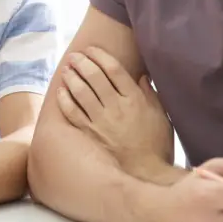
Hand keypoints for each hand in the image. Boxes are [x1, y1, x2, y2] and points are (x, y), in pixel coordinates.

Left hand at [57, 46, 173, 163]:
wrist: (146, 172)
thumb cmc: (157, 143)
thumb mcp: (161, 115)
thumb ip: (150, 93)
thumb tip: (141, 75)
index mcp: (135, 100)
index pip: (114, 70)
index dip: (100, 56)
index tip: (92, 49)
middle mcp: (116, 107)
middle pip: (94, 77)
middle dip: (82, 63)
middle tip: (75, 56)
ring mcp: (101, 121)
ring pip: (81, 92)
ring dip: (72, 78)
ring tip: (67, 69)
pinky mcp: (90, 133)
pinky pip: (73, 113)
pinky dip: (65, 100)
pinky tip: (61, 91)